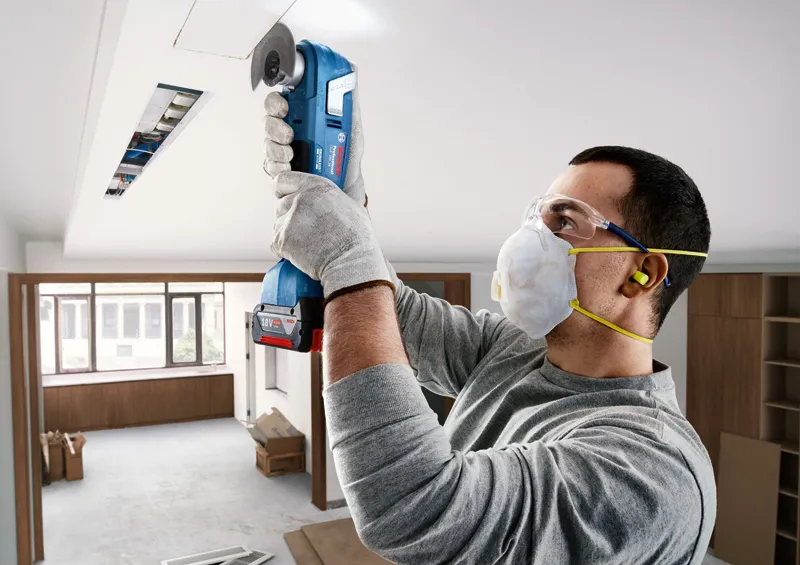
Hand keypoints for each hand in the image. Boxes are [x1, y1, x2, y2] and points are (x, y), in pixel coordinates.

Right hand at [263, 65, 366, 206]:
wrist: (347, 184)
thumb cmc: (347, 153)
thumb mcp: (352, 124)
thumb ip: (348, 97)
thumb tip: (351, 67)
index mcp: (300, 117)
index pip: (278, 103)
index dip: (276, 102)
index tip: (284, 107)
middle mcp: (288, 132)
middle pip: (268, 122)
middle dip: (274, 126)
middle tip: (289, 134)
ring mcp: (282, 152)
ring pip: (267, 145)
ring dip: (278, 149)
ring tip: (293, 154)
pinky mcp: (281, 173)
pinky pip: (270, 167)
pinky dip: (279, 167)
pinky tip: (290, 168)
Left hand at [272, 171, 390, 298]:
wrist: (351, 262)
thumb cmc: (357, 240)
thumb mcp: (350, 206)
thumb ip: (331, 199)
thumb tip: (327, 201)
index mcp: (317, 186)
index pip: (283, 180)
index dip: (283, 191)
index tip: (286, 197)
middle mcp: (300, 199)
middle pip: (280, 205)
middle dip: (288, 217)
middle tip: (305, 230)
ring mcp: (289, 219)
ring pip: (277, 225)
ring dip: (287, 234)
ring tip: (308, 244)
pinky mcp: (281, 239)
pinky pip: (276, 243)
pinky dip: (285, 251)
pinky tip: (303, 253)